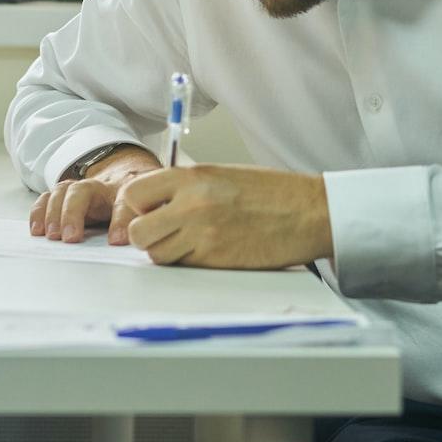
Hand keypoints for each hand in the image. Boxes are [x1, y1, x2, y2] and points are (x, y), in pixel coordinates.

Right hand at [28, 146, 159, 242]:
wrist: (131, 173)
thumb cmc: (142, 199)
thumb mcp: (155, 208)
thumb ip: (154, 222)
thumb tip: (157, 244)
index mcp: (130, 190)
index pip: (125, 201)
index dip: (121, 219)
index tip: (117, 240)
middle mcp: (102, 186)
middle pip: (84, 191)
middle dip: (74, 213)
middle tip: (71, 238)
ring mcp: (82, 189)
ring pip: (64, 191)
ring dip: (54, 213)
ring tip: (53, 236)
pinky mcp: (66, 195)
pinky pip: (48, 197)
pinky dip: (40, 212)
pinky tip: (37, 230)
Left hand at [114, 165, 334, 269]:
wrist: (308, 212)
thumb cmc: (270, 192)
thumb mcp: (221, 174)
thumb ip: (185, 186)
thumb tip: (153, 203)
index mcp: (192, 177)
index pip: (133, 194)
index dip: (137, 207)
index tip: (149, 211)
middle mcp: (192, 205)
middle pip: (138, 231)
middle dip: (146, 235)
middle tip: (165, 232)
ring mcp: (203, 235)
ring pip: (157, 255)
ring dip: (167, 252)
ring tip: (190, 242)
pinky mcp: (216, 260)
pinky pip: (183, 267)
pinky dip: (189, 263)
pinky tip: (209, 250)